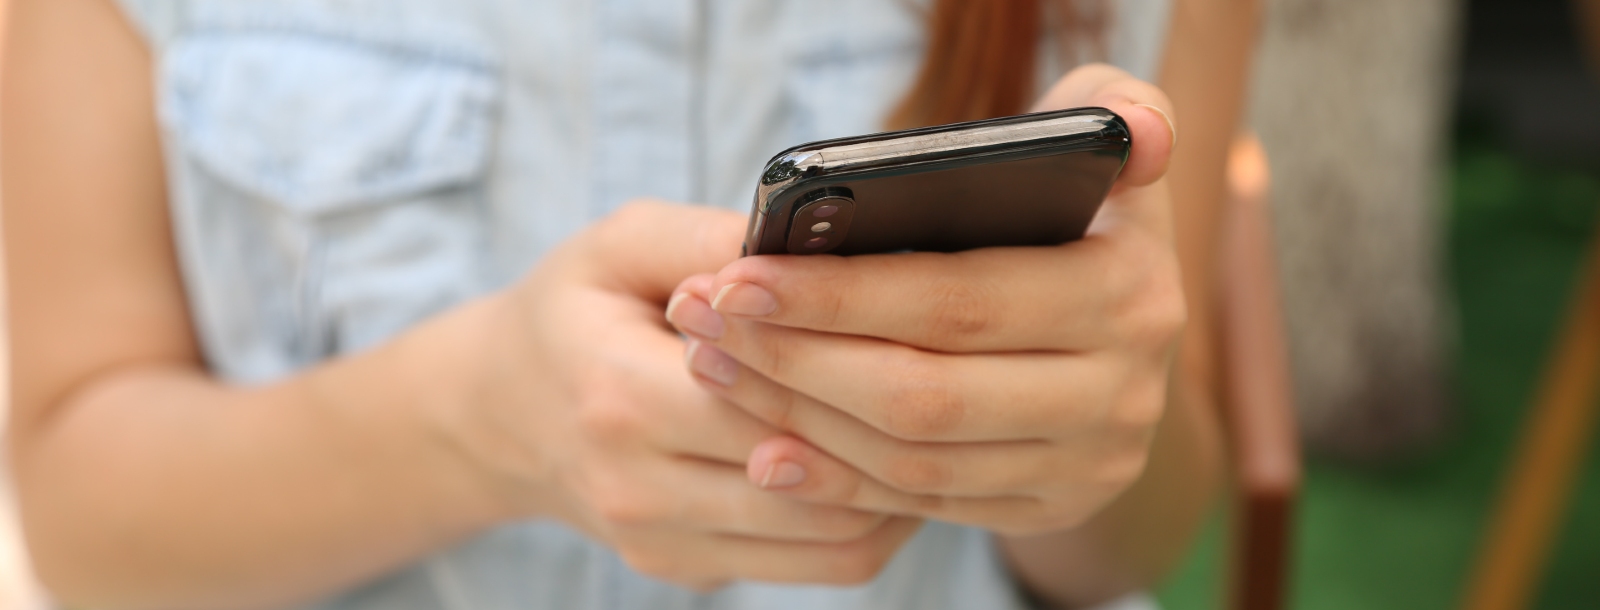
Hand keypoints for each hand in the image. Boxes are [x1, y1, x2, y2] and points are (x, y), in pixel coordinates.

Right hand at [426, 201, 921, 588]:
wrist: (502, 412)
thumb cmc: (574, 311)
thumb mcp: (620, 243)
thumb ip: (712, 239)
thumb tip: (821, 246)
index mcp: (618, 395)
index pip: (772, 399)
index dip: (854, 365)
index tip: (920, 324)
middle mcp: (637, 488)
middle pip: (816, 479)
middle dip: (896, 429)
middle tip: (959, 376)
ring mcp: (663, 544)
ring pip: (834, 541)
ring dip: (901, 486)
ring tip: (939, 422)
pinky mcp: (689, 572)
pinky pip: (817, 566)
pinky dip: (872, 520)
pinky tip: (893, 463)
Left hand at [664, 64, 1183, 536]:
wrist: (1122, 331)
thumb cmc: (1079, 213)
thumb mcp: (1105, 148)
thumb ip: (1115, 107)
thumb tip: (1137, 133)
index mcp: (1128, 293)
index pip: (958, 302)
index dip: (838, 295)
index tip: (738, 276)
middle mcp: (1121, 393)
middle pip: (924, 394)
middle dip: (796, 360)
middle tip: (704, 320)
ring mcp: (1089, 463)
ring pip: (914, 458)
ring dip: (800, 419)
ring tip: (717, 366)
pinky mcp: (1049, 507)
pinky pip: (924, 504)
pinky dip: (838, 480)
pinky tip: (767, 448)